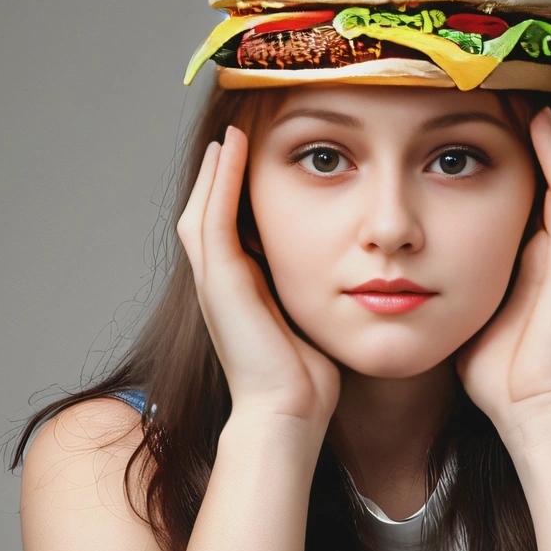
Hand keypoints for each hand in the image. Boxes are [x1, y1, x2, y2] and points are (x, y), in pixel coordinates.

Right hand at [176, 126, 340, 428]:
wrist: (289, 413)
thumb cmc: (306, 378)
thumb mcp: (310, 322)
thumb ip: (313, 294)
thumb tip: (347, 275)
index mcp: (239, 291)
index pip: (228, 230)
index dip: (232, 195)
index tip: (251, 162)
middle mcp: (219, 284)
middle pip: (206, 214)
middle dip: (217, 176)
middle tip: (230, 138)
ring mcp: (215, 282)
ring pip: (202, 209)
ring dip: (215, 169)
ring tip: (229, 136)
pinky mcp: (222, 282)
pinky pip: (214, 218)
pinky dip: (220, 180)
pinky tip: (231, 150)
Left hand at [455, 106, 550, 438]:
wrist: (530, 409)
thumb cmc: (493, 370)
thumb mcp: (457, 306)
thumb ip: (438, 277)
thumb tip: (394, 259)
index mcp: (522, 251)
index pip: (508, 182)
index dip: (490, 145)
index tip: (461, 109)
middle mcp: (550, 242)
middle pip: (537, 166)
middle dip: (518, 125)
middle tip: (496, 79)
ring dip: (542, 127)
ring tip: (520, 83)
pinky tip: (540, 119)